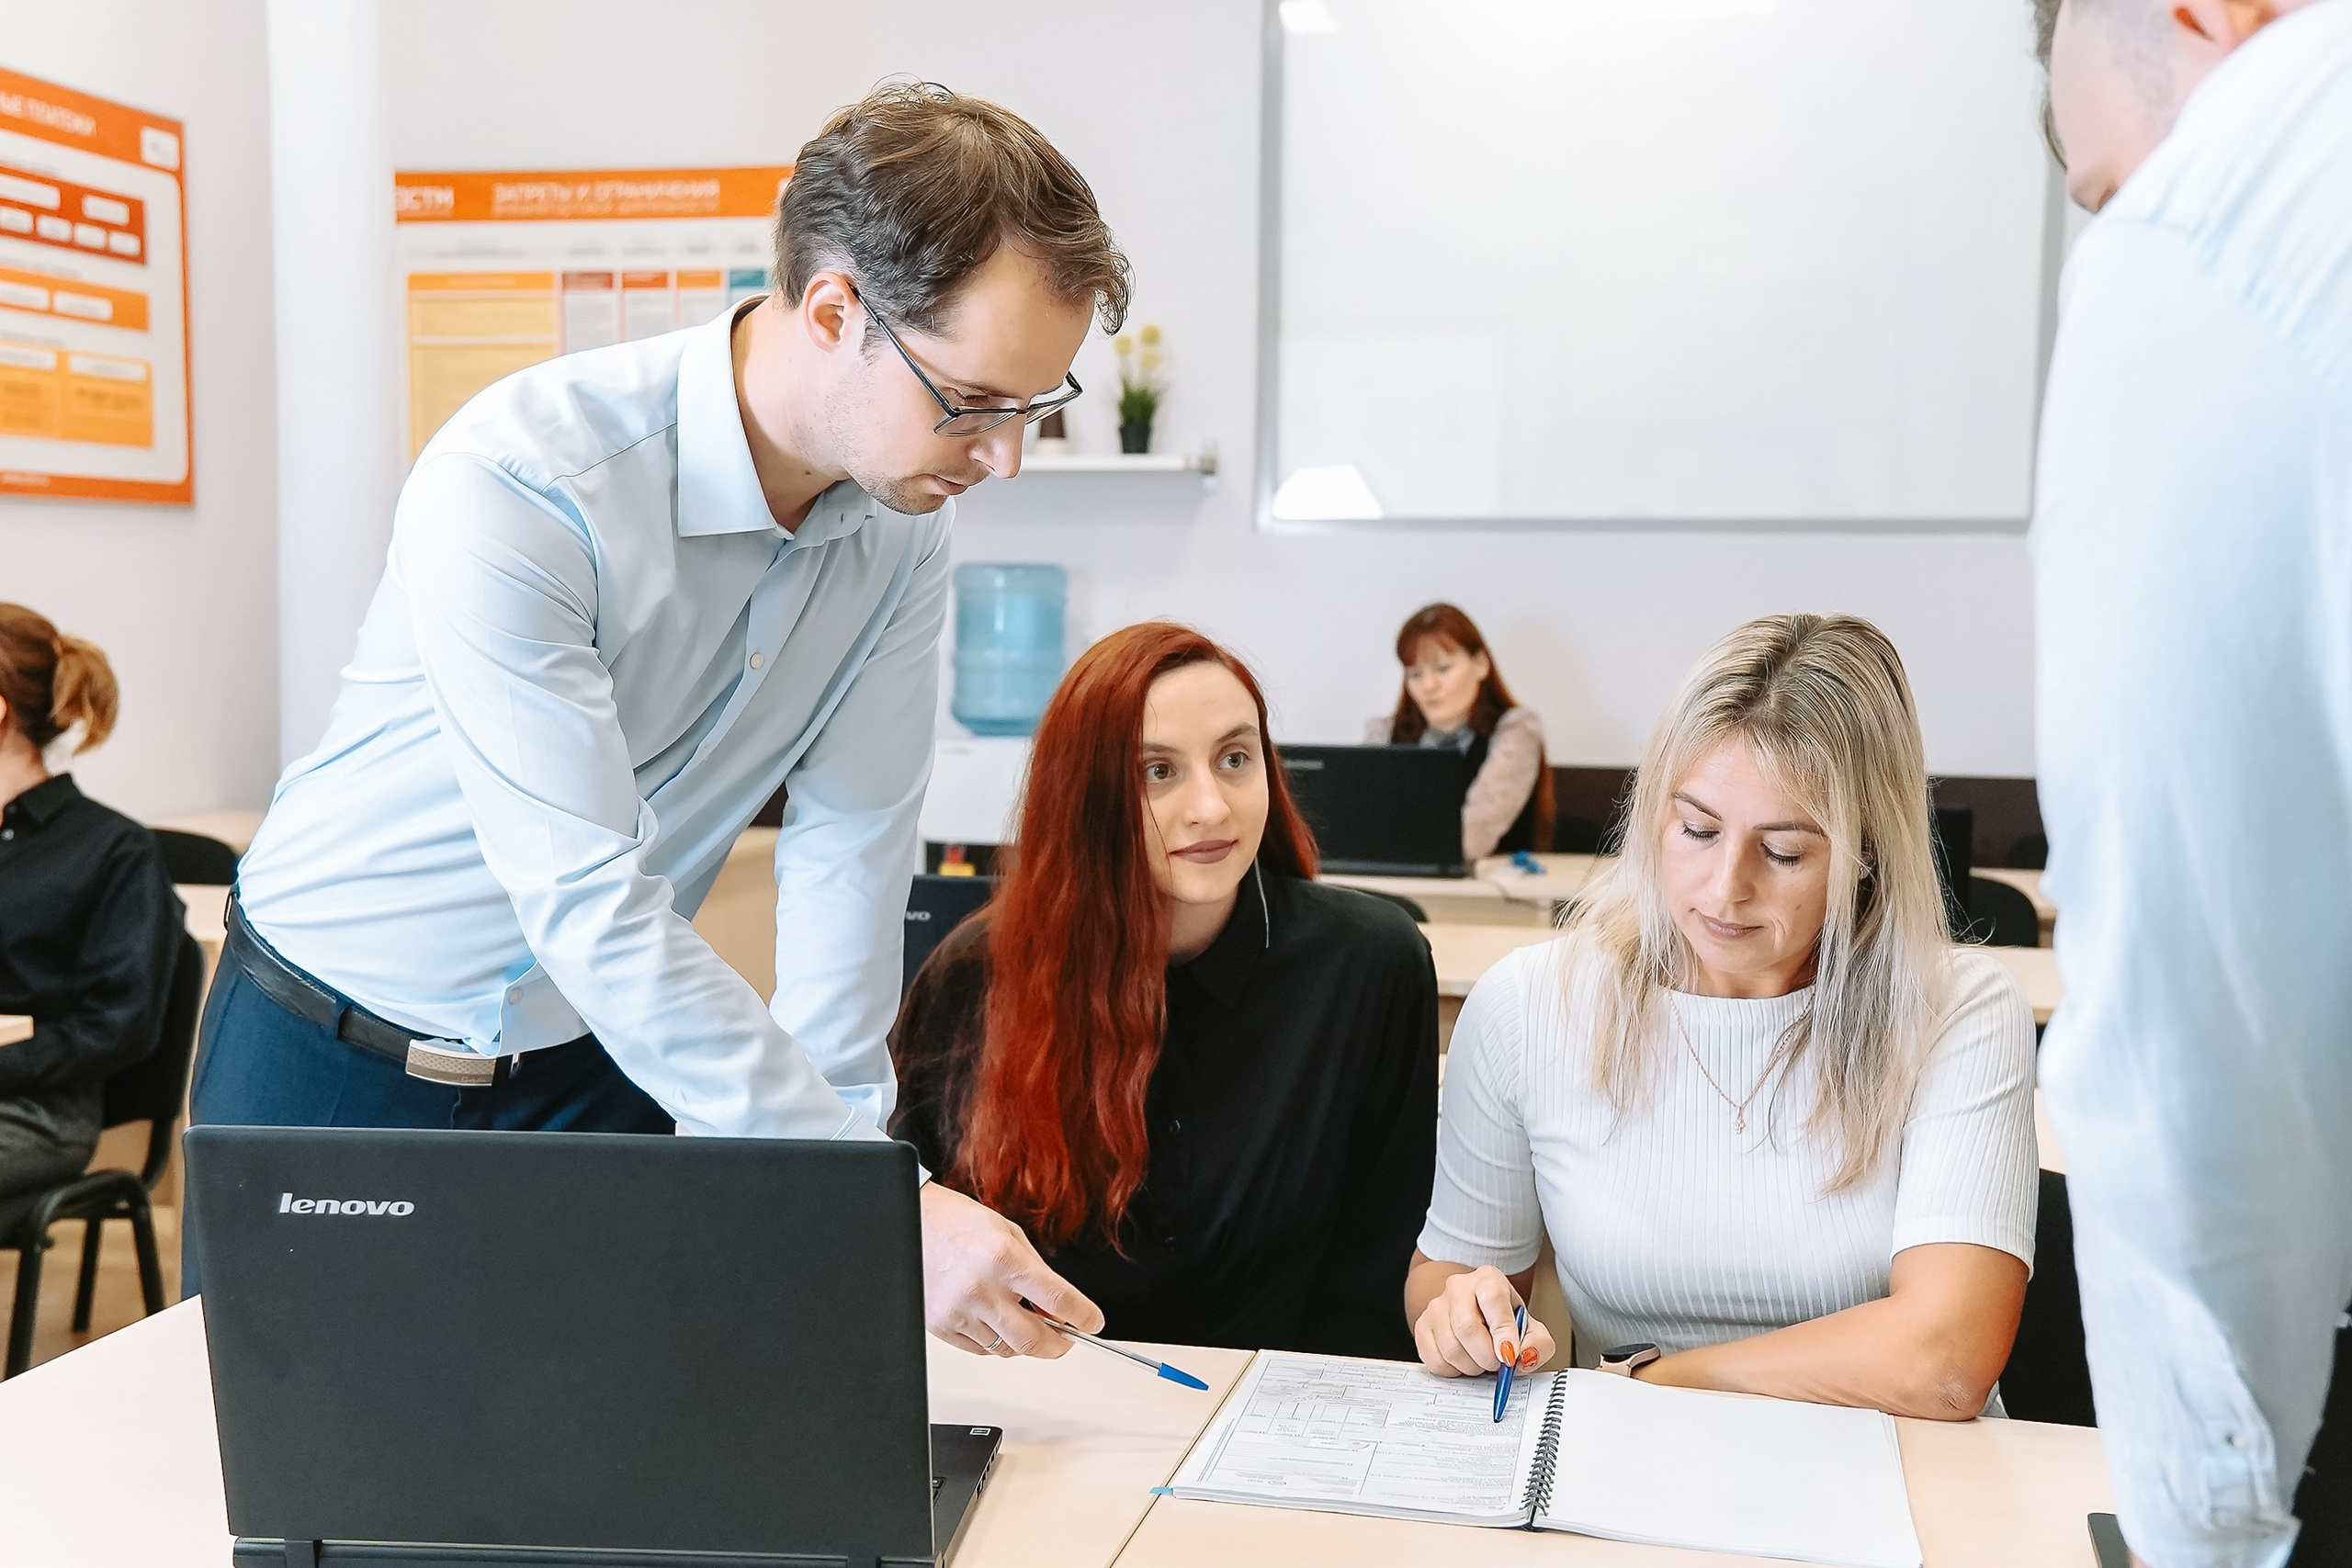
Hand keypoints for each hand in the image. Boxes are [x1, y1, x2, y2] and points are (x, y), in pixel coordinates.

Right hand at [918, 1182, 1103, 1358]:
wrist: (908, 1223)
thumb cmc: (957, 1221)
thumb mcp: (1008, 1232)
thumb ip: (1036, 1271)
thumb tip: (1057, 1307)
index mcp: (1004, 1259)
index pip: (1059, 1300)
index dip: (1084, 1316)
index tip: (1093, 1322)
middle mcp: (981, 1290)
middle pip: (1034, 1340)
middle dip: (1059, 1345)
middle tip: (1066, 1338)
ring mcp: (959, 1312)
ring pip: (1006, 1350)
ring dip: (1024, 1342)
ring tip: (1023, 1321)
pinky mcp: (940, 1326)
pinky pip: (979, 1350)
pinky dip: (995, 1342)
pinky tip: (995, 1321)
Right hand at [1412, 1264, 1555, 1376]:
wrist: (1481, 1320)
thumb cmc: (1505, 1324)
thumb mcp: (1532, 1330)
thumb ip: (1539, 1344)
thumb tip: (1524, 1356)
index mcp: (1487, 1279)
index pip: (1493, 1299)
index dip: (1503, 1331)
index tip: (1510, 1355)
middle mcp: (1458, 1287)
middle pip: (1466, 1327)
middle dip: (1486, 1356)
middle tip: (1497, 1365)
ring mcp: (1435, 1306)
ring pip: (1450, 1348)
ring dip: (1472, 1367)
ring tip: (1482, 1361)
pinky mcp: (1422, 1327)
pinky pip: (1435, 1360)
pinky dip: (1454, 1371)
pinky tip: (1464, 1362)